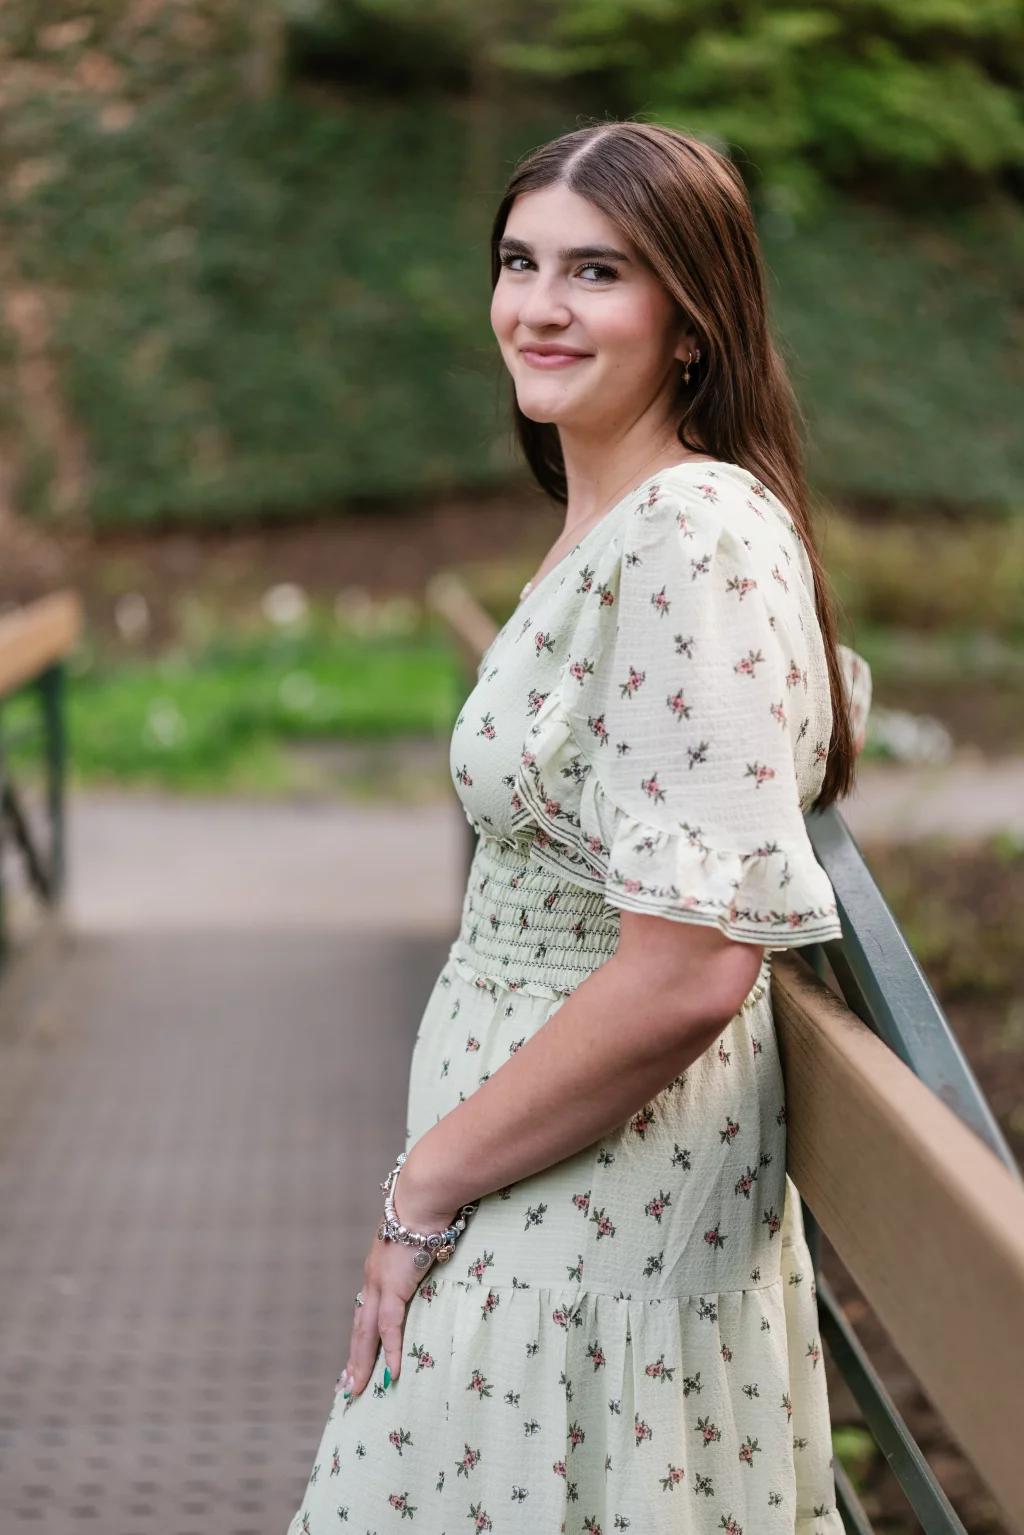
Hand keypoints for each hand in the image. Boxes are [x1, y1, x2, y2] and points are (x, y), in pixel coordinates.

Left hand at [337, 1193, 456, 1398]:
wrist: (422, 1197)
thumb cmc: (426, 1208)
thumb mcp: (420, 1235)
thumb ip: (422, 1250)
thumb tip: (436, 1253)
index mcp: (378, 1267)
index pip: (365, 1307)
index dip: (361, 1332)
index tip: (355, 1354)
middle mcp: (372, 1278)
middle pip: (359, 1326)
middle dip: (354, 1356)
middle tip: (346, 1385)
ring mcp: (379, 1284)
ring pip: (365, 1333)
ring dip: (361, 1363)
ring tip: (357, 1389)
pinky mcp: (393, 1287)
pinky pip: (389, 1327)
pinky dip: (390, 1351)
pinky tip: (391, 1373)